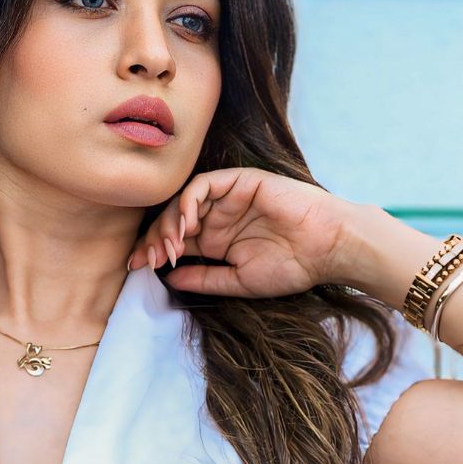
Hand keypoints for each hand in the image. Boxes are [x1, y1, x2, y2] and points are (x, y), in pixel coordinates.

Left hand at [127, 168, 353, 298]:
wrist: (327, 248)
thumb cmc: (292, 267)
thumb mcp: (238, 281)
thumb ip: (204, 279)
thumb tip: (167, 279)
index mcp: (217, 240)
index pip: (175, 241)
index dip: (152, 251)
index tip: (135, 267)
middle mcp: (218, 217)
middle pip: (172, 220)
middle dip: (153, 239)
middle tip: (144, 258)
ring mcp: (228, 198)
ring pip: (183, 201)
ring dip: (169, 222)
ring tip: (169, 247)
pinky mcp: (240, 181)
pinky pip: (204, 184)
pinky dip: (188, 202)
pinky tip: (186, 224)